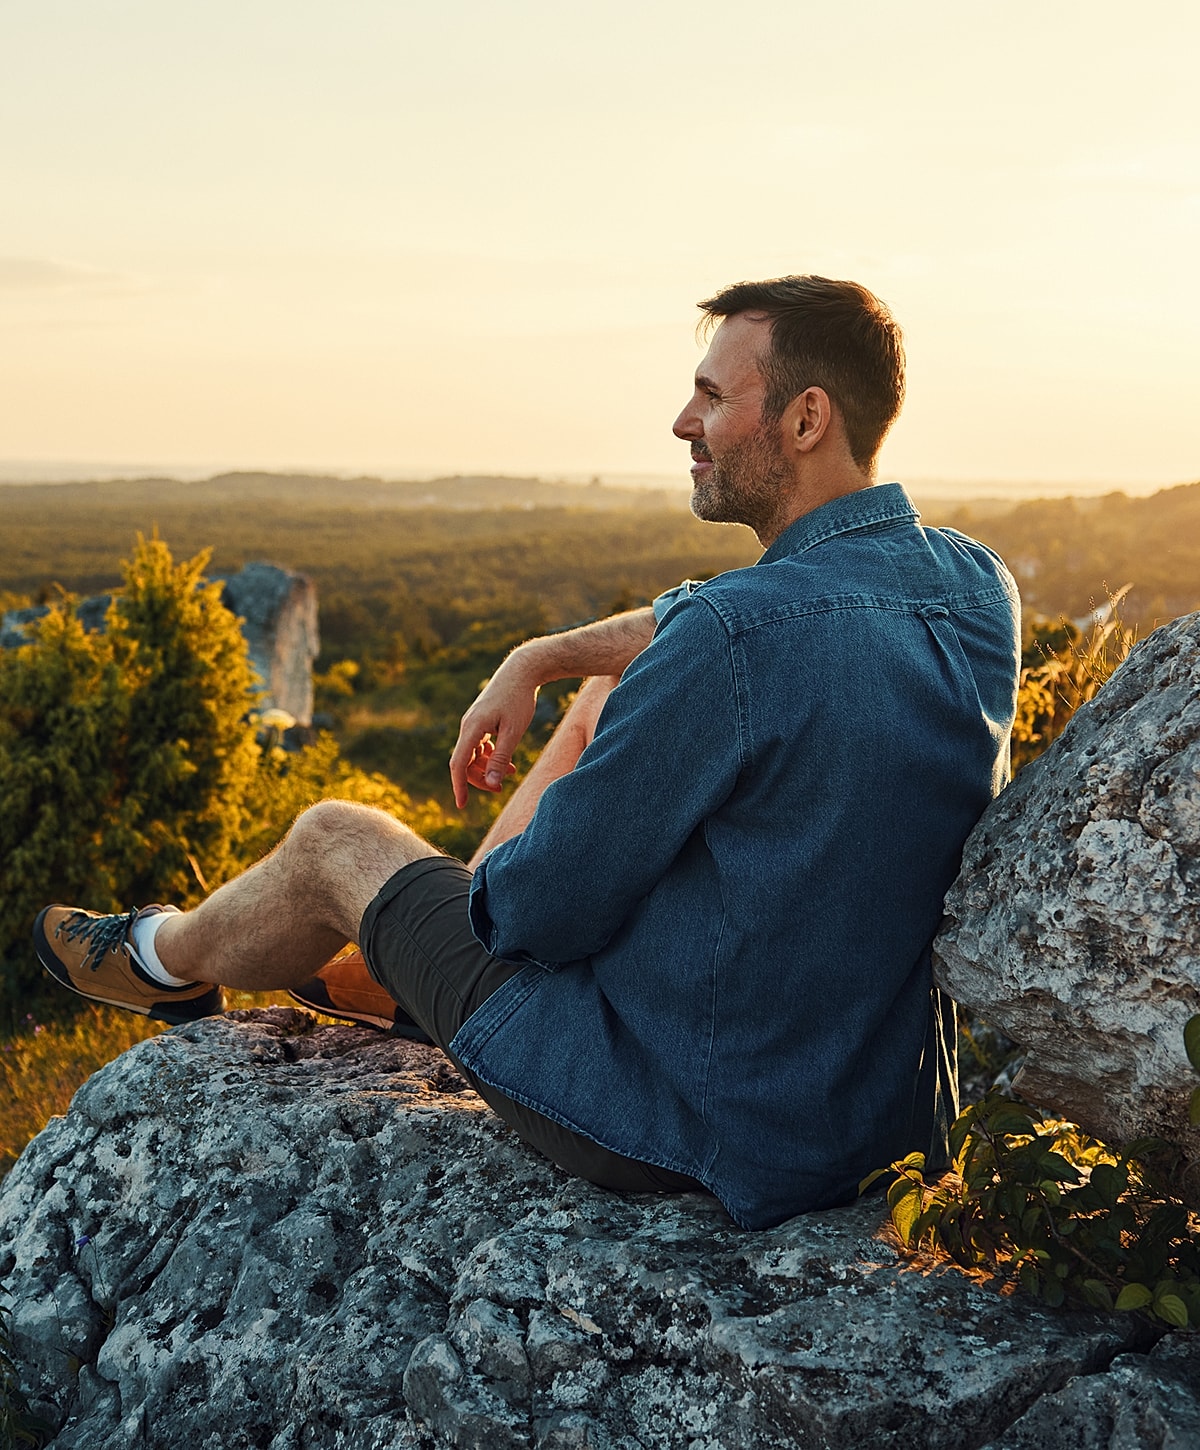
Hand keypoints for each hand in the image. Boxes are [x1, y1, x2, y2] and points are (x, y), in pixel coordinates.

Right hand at [449, 657, 537, 808]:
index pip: (459, 764)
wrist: (522, 670)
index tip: (461, 805)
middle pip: (466, 762)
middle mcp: (468, 725)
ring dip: (488, 767)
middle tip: (500, 789)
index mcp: (472, 728)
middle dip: (481, 778)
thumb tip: (493, 783)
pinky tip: (507, 761)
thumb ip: (501, 758)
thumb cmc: (519, 699)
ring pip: (474, 754)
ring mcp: (474, 722)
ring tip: (511, 773)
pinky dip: (491, 755)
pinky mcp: (482, 720)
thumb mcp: (513, 732)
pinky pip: (480, 745)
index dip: (459, 786)